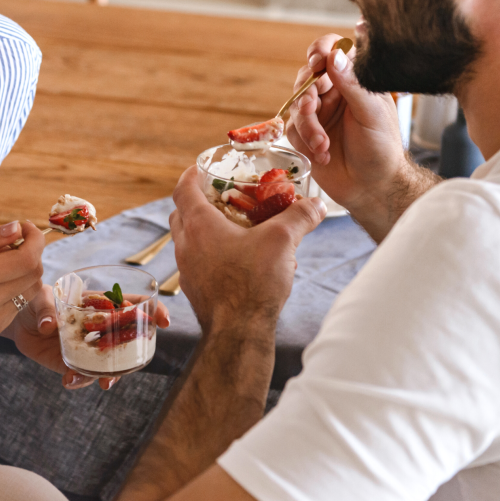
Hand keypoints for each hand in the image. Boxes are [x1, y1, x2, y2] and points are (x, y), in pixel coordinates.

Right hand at [0, 222, 43, 342]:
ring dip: (26, 271)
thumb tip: (16, 229)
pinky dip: (16, 288)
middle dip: (31, 253)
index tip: (25, 227)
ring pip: (31, 291)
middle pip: (34, 274)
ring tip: (0, 260)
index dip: (34, 239)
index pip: (26, 259)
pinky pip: (19, 305)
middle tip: (11, 241)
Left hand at [5, 284, 170, 390]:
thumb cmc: (36, 300)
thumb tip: (49, 325)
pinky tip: (69, 381)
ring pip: (111, 363)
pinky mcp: (74, 362)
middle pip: (129, 339)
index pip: (136, 304)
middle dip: (135, 353)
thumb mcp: (41, 297)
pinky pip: (83, 375)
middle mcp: (102, 327)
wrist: (18, 320)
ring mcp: (91, 347)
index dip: (154, 311)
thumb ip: (46, 309)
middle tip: (130, 363)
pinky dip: (79, 381)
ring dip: (111, 375)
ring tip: (104, 383)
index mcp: (103, 304)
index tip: (164, 321)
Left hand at [170, 166, 326, 335]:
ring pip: (191, 241)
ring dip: (207, 231)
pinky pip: (200, 264)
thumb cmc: (253, 283)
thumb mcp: (283, 241)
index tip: (201, 167)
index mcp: (199, 225)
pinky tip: (242, 262)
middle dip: (199, 202)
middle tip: (222, 197)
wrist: (238, 332)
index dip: (191, 174)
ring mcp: (188, 271)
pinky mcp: (197, 291)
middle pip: (182, 214)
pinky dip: (214, 255)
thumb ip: (300, 217)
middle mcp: (186, 246)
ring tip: (237, 230)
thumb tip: (317, 204)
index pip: (183, 189)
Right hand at [285, 34, 407, 223]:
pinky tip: (324, 155)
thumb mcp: (372, 114)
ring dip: (308, 125)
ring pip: (297, 106)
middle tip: (313, 108)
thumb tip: (335, 55)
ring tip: (323, 144)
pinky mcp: (305, 136)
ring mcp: (318, 114)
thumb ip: (353, 84)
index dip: (320, 50)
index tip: (318, 61)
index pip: (332, 51)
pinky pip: (293, 131)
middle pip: (307, 78)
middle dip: (307, 94)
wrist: (372, 187)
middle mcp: (333, 93)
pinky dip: (306, 143)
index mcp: (353, 80)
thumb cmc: (381, 149)